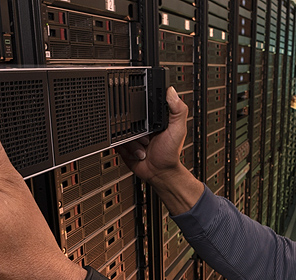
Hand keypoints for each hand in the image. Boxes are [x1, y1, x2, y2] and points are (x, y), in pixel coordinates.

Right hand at [120, 86, 202, 214]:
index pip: (142, 105)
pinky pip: (117, 142)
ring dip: (133, 142)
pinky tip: (137, 153)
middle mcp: (141, 125)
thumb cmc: (171, 153)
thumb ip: (178, 110)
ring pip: (121, 131)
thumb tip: (172, 91)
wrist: (160, 173)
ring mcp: (132, 135)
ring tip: (143, 147)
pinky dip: (126, 149)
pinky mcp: (124, 145)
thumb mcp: (178, 129)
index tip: (143, 116)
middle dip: (136, 131)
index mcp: (154, 118)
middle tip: (147, 139)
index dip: (140, 107)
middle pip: (128, 118)